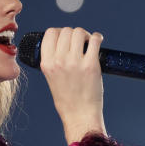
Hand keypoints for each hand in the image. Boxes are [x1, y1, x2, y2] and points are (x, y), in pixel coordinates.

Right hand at [39, 27, 107, 143]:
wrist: (79, 115)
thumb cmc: (67, 99)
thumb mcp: (51, 78)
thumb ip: (53, 60)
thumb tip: (63, 43)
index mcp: (47, 63)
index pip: (50, 33)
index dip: (59, 32)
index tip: (65, 37)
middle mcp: (59, 61)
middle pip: (65, 30)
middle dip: (73, 33)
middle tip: (80, 41)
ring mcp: (75, 62)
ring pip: (79, 33)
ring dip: (85, 34)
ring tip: (88, 42)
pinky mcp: (91, 65)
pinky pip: (94, 40)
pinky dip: (97, 37)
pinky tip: (97, 41)